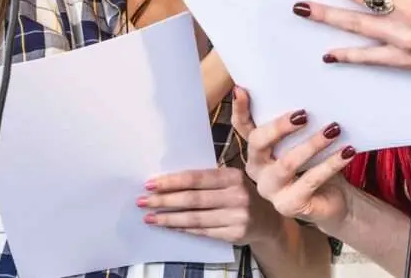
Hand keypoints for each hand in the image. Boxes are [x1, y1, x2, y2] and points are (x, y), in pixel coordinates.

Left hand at [139, 165, 279, 244]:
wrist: (267, 220)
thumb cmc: (241, 195)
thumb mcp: (230, 181)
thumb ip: (207, 180)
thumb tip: (169, 182)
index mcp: (233, 176)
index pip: (196, 178)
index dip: (172, 181)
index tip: (150, 184)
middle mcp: (237, 195)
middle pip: (193, 199)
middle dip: (164, 200)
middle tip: (143, 201)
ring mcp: (237, 216)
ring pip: (195, 218)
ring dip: (169, 218)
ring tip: (150, 217)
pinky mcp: (234, 234)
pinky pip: (202, 231)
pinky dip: (183, 229)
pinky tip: (169, 226)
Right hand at [230, 85, 356, 229]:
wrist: (335, 200)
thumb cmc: (316, 163)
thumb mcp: (304, 140)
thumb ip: (299, 122)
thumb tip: (309, 95)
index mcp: (257, 149)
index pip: (243, 126)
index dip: (239, 109)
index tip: (241, 89)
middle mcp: (257, 169)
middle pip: (258, 143)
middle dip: (279, 126)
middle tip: (303, 114)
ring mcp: (271, 189)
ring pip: (287, 163)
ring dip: (313, 144)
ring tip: (334, 129)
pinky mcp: (289, 205)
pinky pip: (310, 180)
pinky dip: (331, 164)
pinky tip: (347, 152)